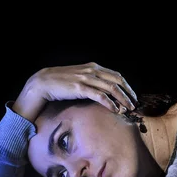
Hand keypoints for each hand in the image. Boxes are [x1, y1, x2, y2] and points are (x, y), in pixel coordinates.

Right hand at [12, 62, 137, 122]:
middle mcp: (91, 70)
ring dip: (122, 99)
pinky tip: (115, 110)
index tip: (132, 96)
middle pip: (117, 81)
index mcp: (93, 67)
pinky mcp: (80, 87)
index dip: (126, 86)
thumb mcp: (78, 78)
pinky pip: (100, 95)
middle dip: (128, 93)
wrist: (43, 82)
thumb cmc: (60, 83)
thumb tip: (102, 91)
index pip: (116, 75)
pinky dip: (110, 103)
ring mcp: (86, 78)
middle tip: (134, 104)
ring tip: (127, 109)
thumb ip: (90, 81)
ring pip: (111, 88)